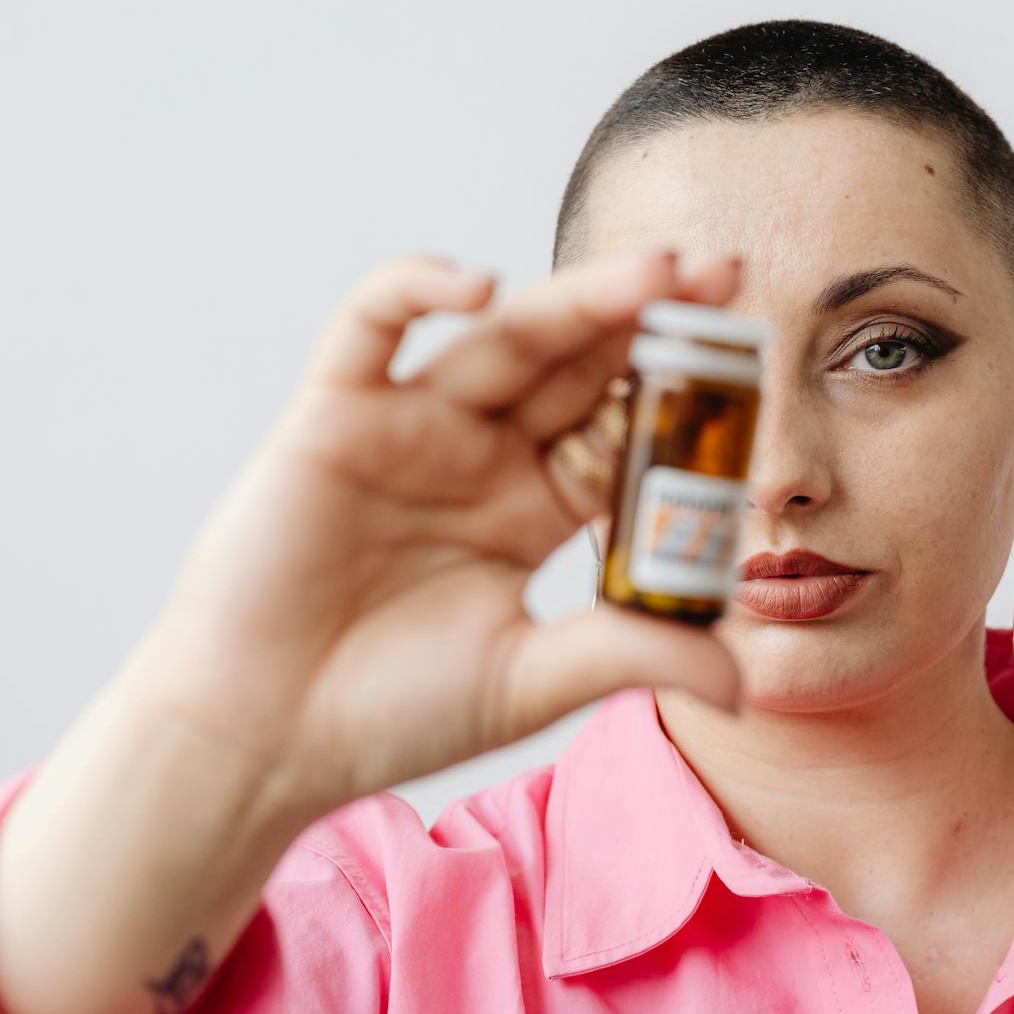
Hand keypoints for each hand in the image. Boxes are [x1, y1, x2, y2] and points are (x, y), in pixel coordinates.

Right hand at [128, 248, 744, 817]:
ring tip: (654, 271)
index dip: (682, 394)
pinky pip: (372, 326)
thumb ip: (631, 654)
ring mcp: (410, 427)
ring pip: (503, 337)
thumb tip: (745, 683)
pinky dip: (417, 287)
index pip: (623, 430)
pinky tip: (481, 283)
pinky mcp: (333, 415)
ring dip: (575, 298)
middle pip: (578, 365)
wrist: (262, 742)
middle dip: (648, 316)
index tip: (752, 363)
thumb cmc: (387, 714)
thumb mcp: (532, 682)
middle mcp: (480, 453)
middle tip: (722, 272)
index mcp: (533, 506)